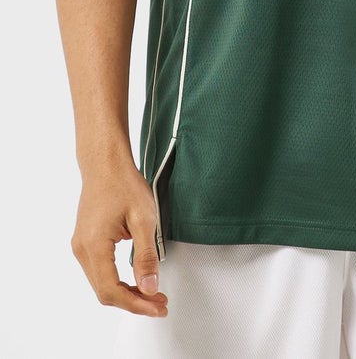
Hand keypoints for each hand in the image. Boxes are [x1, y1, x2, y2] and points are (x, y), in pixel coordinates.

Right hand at [71, 160, 167, 317]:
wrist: (105, 163)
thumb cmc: (123, 183)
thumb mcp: (144, 218)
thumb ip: (146, 255)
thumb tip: (149, 287)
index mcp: (94, 245)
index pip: (111, 290)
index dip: (136, 303)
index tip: (157, 306)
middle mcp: (82, 249)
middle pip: (104, 292)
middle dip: (133, 301)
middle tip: (160, 302)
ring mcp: (81, 246)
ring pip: (101, 284)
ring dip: (126, 292)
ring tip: (152, 293)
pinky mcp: (85, 242)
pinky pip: (100, 271)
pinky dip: (118, 280)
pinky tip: (136, 279)